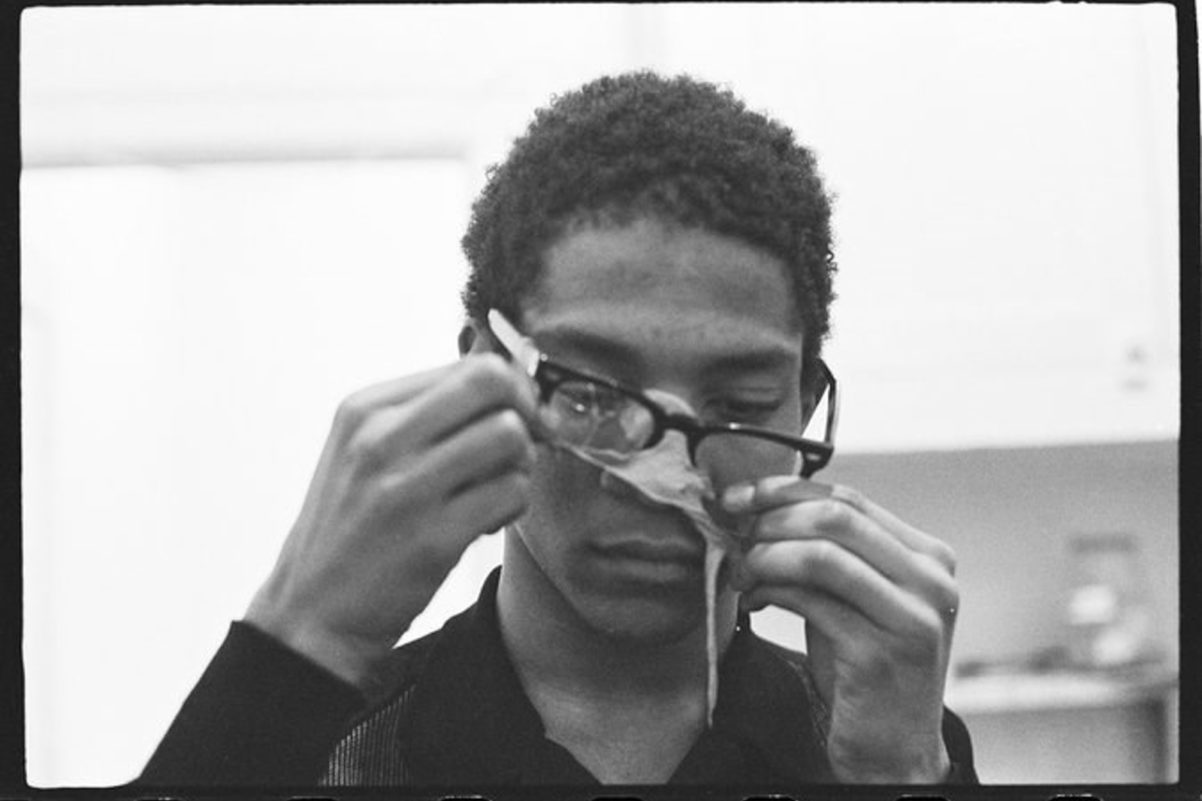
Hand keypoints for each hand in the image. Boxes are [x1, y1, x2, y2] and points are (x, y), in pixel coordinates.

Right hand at [245, 354, 538, 689]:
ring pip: (510, 436)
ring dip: (520, 464)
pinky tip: (487, 521)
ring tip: (495, 488)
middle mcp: (380, 439)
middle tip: (519, 444)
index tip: (511, 417)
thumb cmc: (353, 526)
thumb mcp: (366, 450)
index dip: (510, 389)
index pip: (471, 364)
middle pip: (494, 383)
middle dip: (525, 411)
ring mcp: (405, 488)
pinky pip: (511, 493)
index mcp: (366, 408)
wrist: (312, 612)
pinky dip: (513, 506)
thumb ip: (428, 409)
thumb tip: (502, 365)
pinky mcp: (432, 538)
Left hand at [725, 477, 958, 782]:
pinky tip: (752, 602)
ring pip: (819, 555)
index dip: (785, 490)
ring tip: (742, 573)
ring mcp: (911, 616)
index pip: (849, 497)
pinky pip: (809, 600)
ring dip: (765, 557)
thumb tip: (758, 504)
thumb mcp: (854, 595)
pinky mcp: (881, 652)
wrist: (892, 748)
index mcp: (929, 556)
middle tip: (735, 534)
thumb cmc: (864, 668)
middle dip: (771, 519)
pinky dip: (768, 592)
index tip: (738, 496)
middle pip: (835, 516)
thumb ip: (828, 549)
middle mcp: (931, 581)